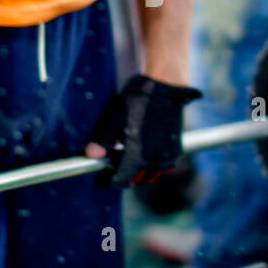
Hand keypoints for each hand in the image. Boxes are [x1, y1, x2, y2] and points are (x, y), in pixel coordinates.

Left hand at [85, 74, 200, 187]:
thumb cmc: (138, 101)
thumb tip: (91, 155)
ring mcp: (167, 157)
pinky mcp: (176, 150)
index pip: (121, 180)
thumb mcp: (114, 118)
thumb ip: (103, 140)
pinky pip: (162, 167)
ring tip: (129, 157)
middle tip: (115, 162)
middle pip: (135, 179)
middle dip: (125, 175)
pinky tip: (144, 150)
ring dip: (139, 171)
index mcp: (137, 156)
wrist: (165, 87)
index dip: (111, 180)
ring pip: (150, 175)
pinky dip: (152, 165)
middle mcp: (154, 161)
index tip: (105, 175)